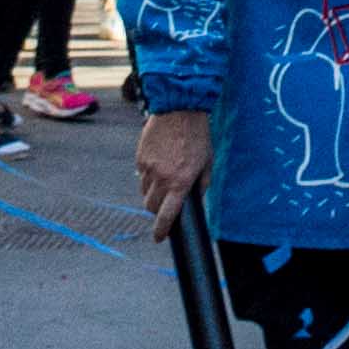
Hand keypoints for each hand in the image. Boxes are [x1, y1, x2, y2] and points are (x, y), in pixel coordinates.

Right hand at [131, 107, 208, 232]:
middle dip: (157, 210)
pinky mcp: (140, 158)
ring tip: (164, 180)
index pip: (167, 215)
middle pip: (151, 207)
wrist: (180, 110)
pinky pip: (141, 175)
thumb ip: (201, 184)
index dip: (161, 230)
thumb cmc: (198, 136)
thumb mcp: (207, 162)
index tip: (159, 238)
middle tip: (165, 205)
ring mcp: (148, 168)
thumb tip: (195, 199)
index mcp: (181, 182)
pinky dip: (148, 176)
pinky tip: (159, 164)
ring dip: (152, 193)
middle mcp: (162, 178)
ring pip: (145, 192)